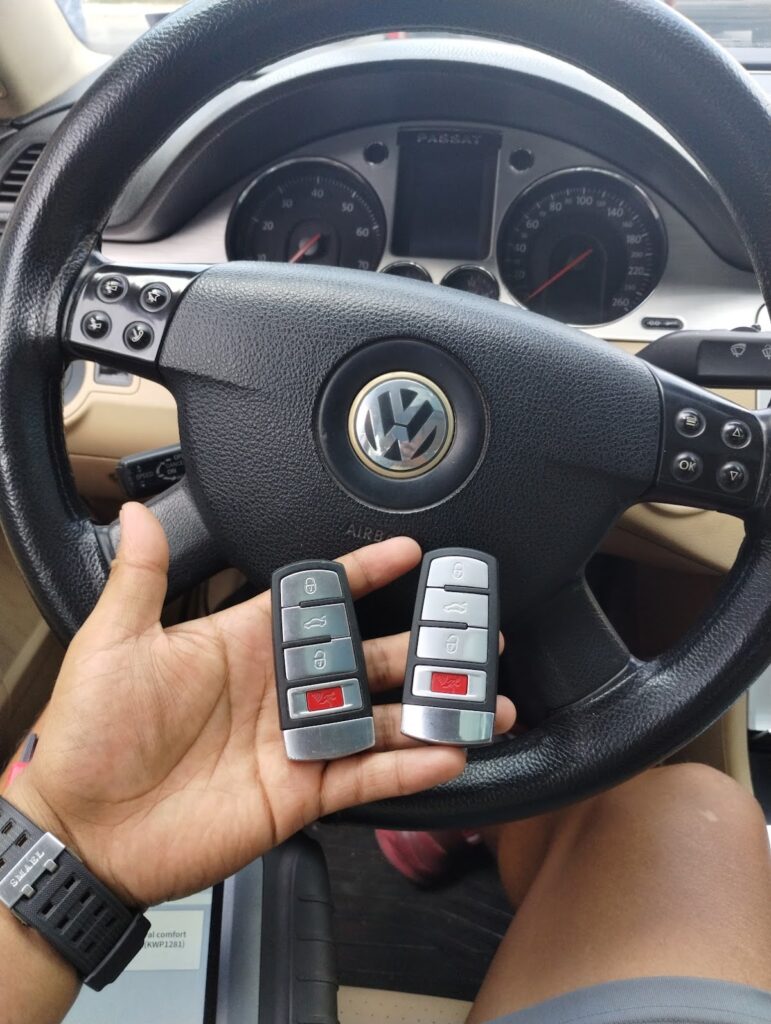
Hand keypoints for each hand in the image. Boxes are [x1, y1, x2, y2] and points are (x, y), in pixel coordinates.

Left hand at [9, 503, 514, 907]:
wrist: (82, 828)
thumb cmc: (90, 733)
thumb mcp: (114, 642)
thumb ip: (141, 576)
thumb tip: (140, 512)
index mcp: (245, 644)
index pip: (319, 599)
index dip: (365, 575)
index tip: (408, 553)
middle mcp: (281, 689)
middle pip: (368, 659)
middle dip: (422, 646)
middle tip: (471, 632)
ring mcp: (296, 742)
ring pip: (381, 719)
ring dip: (433, 710)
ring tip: (484, 700)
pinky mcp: (301, 794)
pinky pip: (366, 777)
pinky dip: (409, 769)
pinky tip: (448, 754)